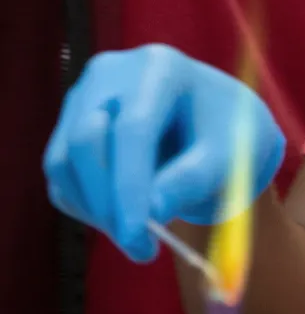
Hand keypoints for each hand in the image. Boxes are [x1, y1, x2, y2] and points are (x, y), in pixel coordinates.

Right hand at [43, 44, 284, 262]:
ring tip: (142, 237)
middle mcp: (114, 74)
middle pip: (87, 139)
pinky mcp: (68, 129)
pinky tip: (125, 217)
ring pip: (64, 163)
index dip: (130, 183)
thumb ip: (197, 177)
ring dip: (96, 210)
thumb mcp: (233, 154)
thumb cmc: (231, 136)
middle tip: (139, 246)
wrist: (217, 128)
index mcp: (162, 67)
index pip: (135, 126)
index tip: (136, 233)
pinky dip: (88, 208)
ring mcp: (84, 99)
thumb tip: (153, 210)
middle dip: (107, 201)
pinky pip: (62, 179)